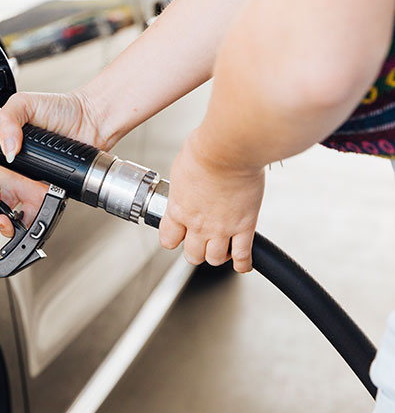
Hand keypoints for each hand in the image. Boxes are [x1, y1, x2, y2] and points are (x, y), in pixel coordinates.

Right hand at [0, 91, 105, 236]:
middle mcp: (3, 172)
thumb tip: (4, 150)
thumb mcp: (24, 103)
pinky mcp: (38, 200)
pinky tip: (10, 218)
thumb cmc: (59, 110)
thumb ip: (5, 120)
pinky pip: (19, 223)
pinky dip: (10, 227)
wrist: (89, 122)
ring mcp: (19, 188)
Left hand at [158, 131, 264, 272]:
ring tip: (222, 248)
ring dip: (218, 256)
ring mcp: (221, 228)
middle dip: (197, 251)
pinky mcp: (244, 226)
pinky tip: (241, 262)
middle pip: (192, 255)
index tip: (179, 235)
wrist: (227, 148)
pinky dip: (242, 263)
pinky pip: (242, 256)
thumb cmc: (204, 150)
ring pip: (215, 259)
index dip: (175, 239)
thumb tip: (186, 183)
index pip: (169, 239)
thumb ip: (183, 186)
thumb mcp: (181, 168)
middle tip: (203, 242)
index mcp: (178, 209)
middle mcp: (197, 223)